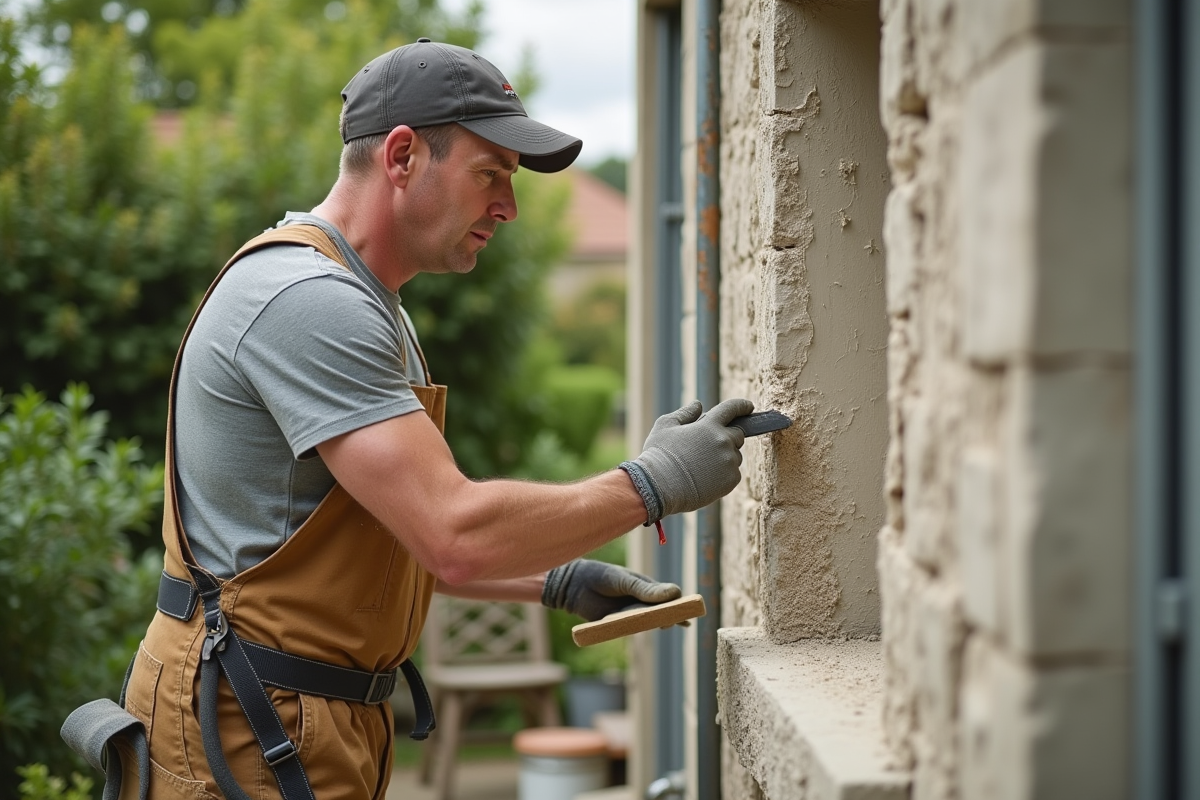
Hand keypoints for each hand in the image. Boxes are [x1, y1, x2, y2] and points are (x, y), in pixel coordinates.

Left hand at [541, 559, 681, 621]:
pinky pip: (631, 631)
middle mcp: (640, 602)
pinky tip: (643, 633)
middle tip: (681, 621)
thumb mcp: (625, 581)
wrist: (574, 584)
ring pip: (647, 623)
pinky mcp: (617, 625)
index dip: (679, 604)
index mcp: (646, 588)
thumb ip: (646, 590)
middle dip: (671, 617)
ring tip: (667, 625)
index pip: (668, 597)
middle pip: (660, 613)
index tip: (689, 609)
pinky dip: (637, 632)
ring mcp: (629, 614)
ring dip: (656, 625)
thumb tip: (675, 593)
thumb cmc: (602, 576)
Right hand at [620, 398, 753, 523]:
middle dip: (728, 436)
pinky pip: (734, 473)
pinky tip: (706, 478)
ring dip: (725, 457)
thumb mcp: (665, 426)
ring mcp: (729, 461)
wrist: (659, 488)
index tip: (748, 406)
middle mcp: (723, 441)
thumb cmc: (658, 456)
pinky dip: (724, 474)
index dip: (741, 405)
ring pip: (735, 456)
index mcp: (709, 425)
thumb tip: (698, 405)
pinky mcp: (731, 480)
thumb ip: (684, 413)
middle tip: (709, 447)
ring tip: (702, 467)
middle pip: (738, 434)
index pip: (731, 408)